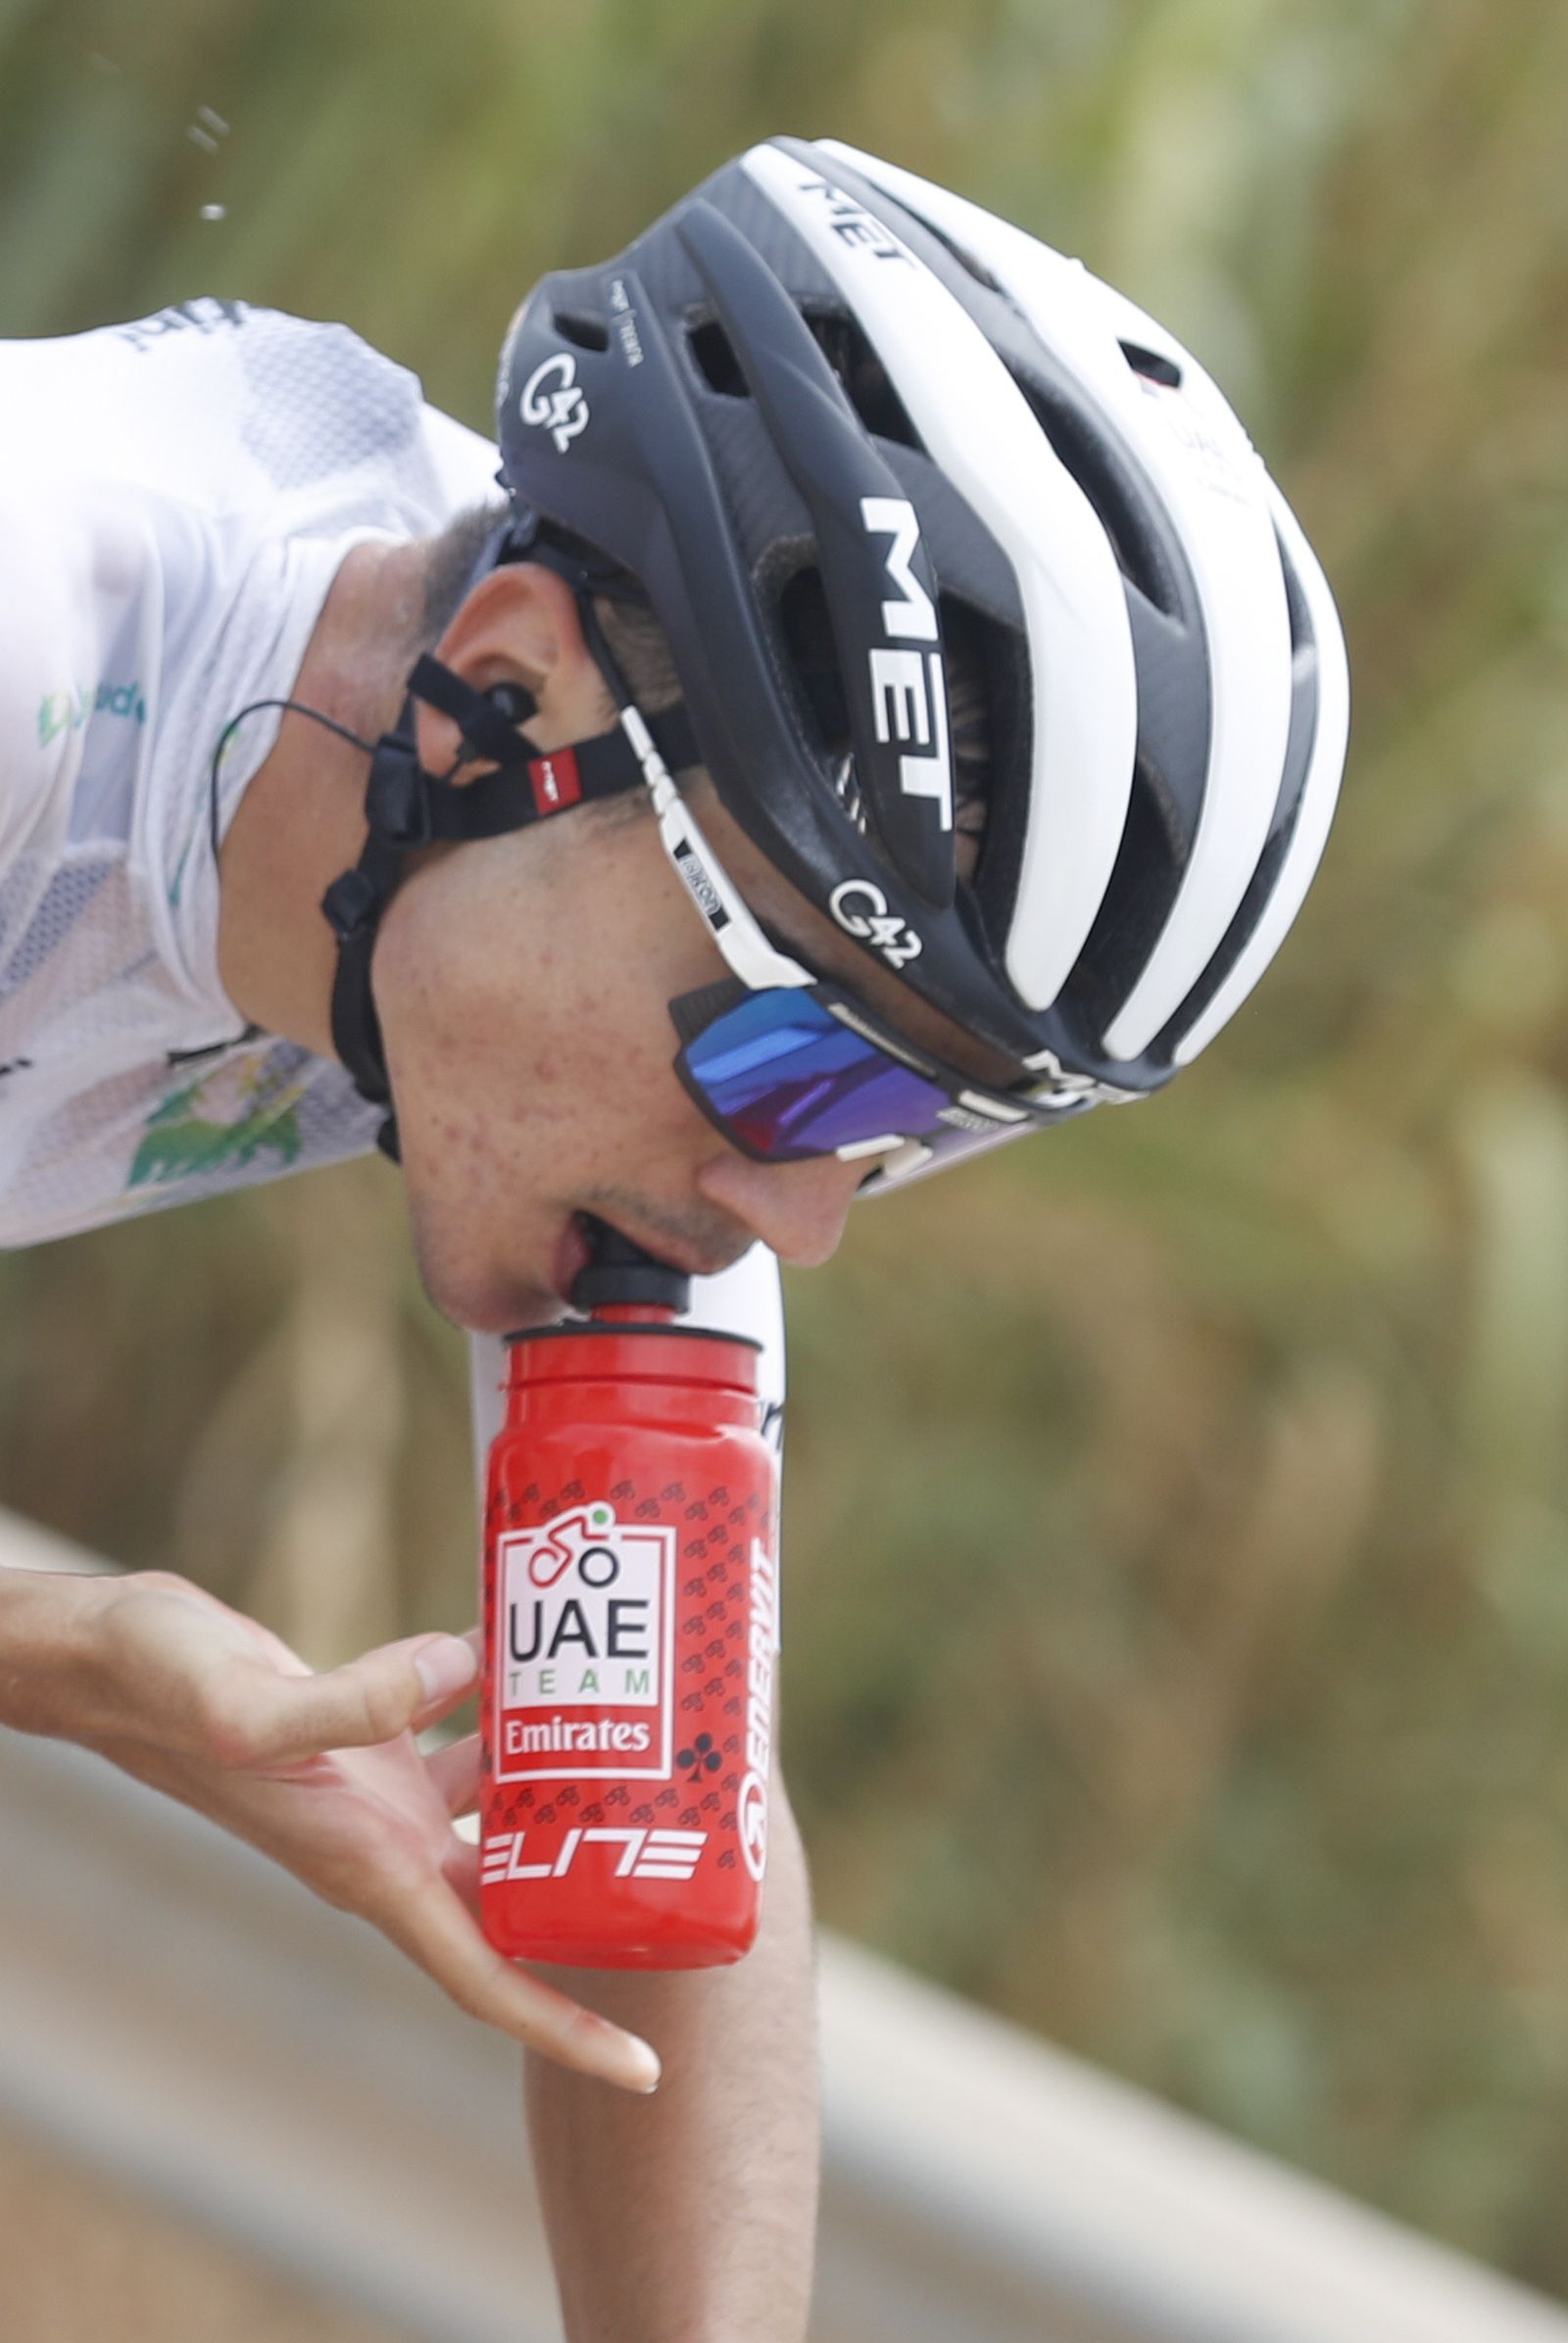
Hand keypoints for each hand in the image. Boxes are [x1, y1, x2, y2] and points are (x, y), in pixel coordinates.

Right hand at [56, 1570, 659, 2093]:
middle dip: (604, 1904)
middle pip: (520, 1909)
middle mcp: (385, 1851)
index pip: (486, 1981)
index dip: (567, 2030)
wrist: (110, 1654)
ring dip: (573, 1795)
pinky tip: (552, 1663)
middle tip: (702, 1870)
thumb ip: (348, 1700)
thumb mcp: (246, 1704)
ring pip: (506, 1819)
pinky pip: (468, 1741)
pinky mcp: (368, 1741)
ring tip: (659, 1751)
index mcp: (367, 1869)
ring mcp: (379, 1801)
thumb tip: (462, 1669)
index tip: (649, 2070)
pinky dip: (515, 1714)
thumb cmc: (161, 1688)